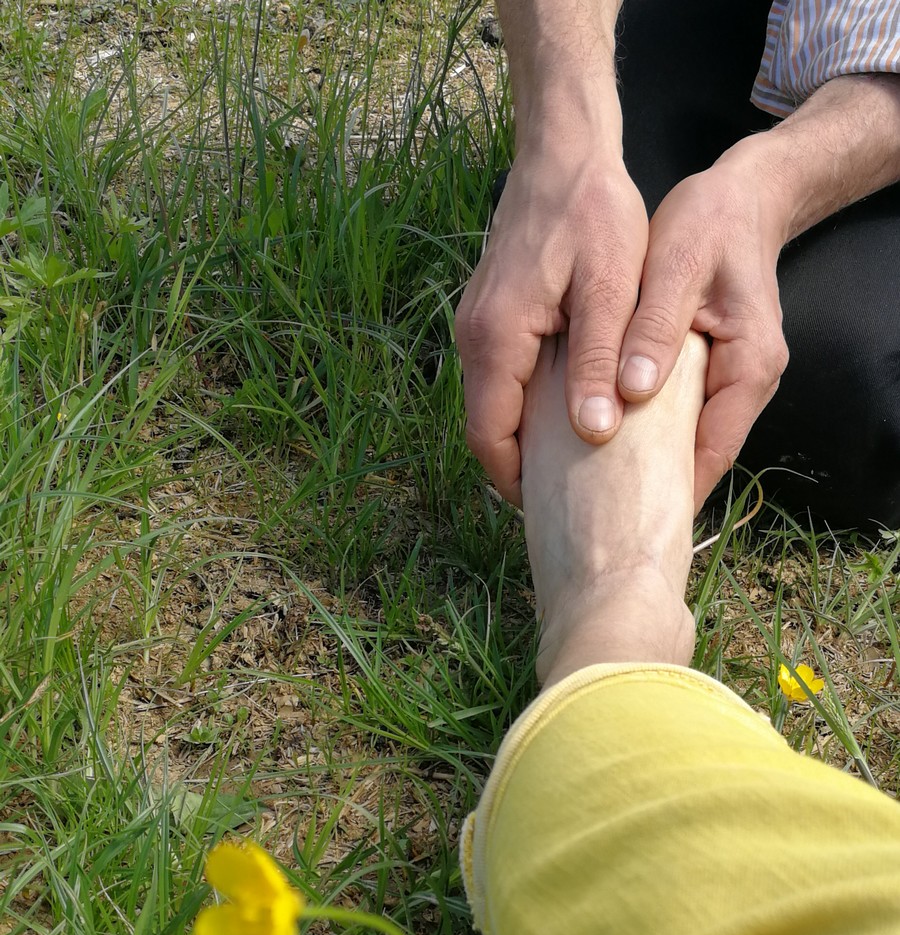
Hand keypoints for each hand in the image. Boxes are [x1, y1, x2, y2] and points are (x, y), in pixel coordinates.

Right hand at [456, 150, 648, 505]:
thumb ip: (596, 361)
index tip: (552, 511)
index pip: (489, 437)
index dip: (516, 482)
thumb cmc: (592, 211)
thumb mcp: (610, 287)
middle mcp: (473, 337)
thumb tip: (591, 434)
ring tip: (574, 465)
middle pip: (484, 428)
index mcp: (496, 338)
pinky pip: (500, 378)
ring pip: (491, 405)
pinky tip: (567, 413)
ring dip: (524, 438)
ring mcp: (477, 325)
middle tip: (569, 497)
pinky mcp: (491, 315)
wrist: (562, 151)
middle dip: (521, 468)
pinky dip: (525, 406)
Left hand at [616, 150, 789, 510]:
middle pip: (700, 454)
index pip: (714, 451)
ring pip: (686, 436)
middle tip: (599, 512)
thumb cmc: (711, 224)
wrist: (739, 195)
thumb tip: (633, 392)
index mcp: (750, 367)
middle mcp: (746, 383)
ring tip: (593, 486)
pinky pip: (676, 412)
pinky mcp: (709, 368)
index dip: (674, 490)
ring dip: (644, 459)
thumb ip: (655, 330)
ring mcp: (730, 378)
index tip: (628, 520)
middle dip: (654, 484)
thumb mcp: (677, 269)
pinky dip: (643, 427)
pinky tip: (601, 437)